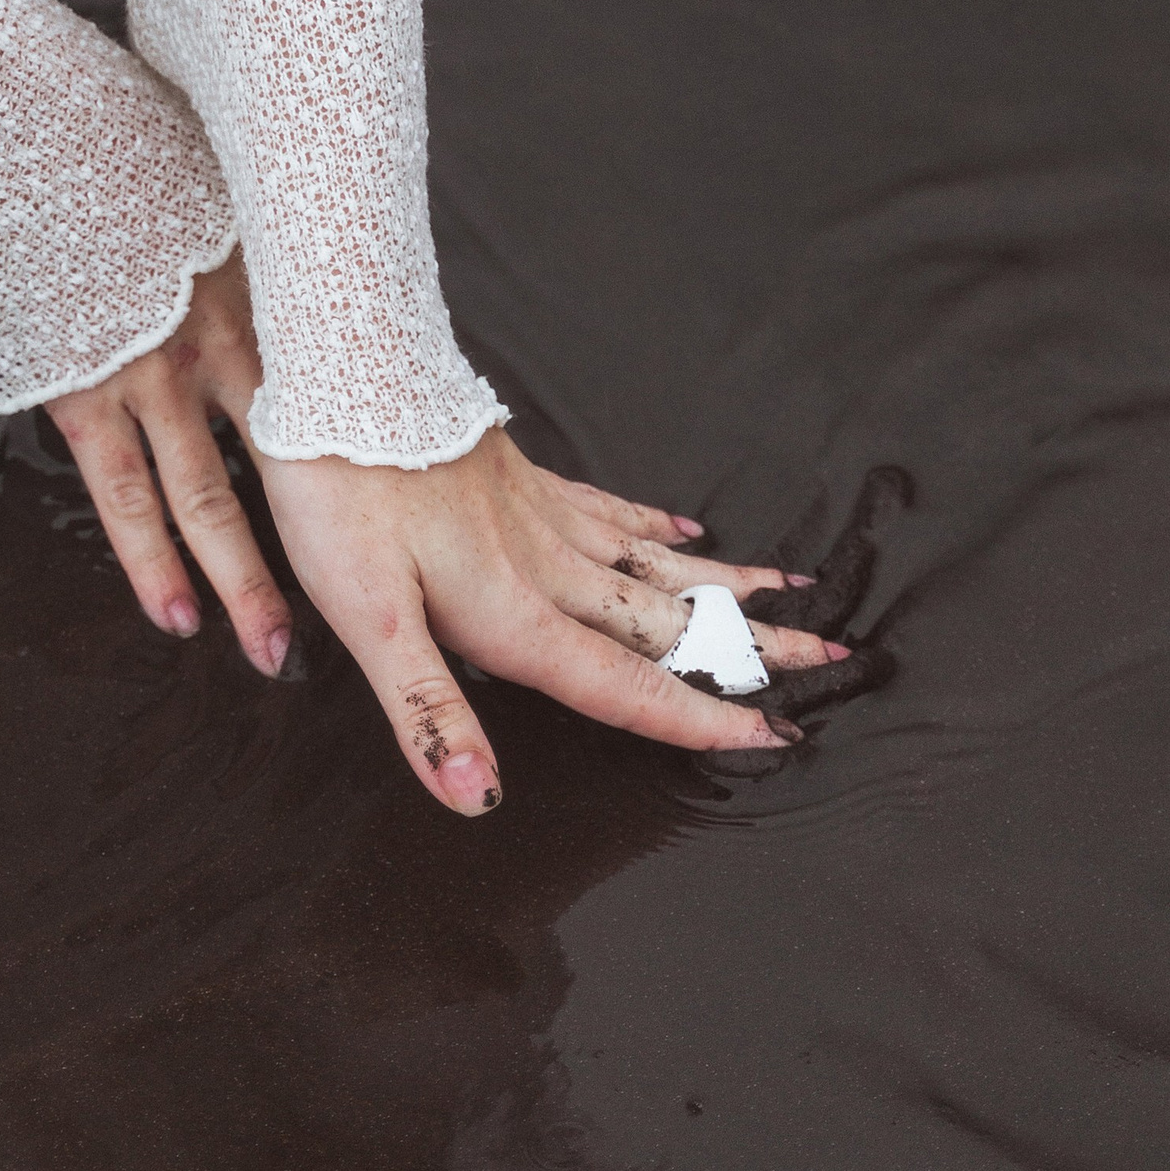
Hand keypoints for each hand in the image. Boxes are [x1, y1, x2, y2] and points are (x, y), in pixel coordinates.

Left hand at [47, 262, 850, 811]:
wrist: (337, 370)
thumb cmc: (342, 492)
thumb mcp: (367, 618)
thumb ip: (428, 712)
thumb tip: (479, 800)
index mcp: (517, 614)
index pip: (625, 686)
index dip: (697, 719)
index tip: (774, 735)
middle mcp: (547, 566)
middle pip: (668, 622)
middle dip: (750, 648)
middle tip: (832, 657)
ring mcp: (541, 513)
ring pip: (656, 562)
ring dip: (726, 587)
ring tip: (794, 594)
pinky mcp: (520, 472)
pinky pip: (611, 508)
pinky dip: (658, 526)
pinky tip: (685, 526)